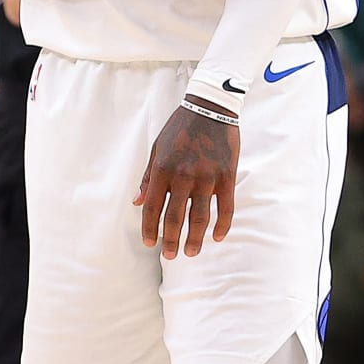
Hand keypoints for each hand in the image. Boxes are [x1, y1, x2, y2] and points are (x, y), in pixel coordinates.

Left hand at [135, 97, 239, 257]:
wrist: (211, 107)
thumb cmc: (181, 126)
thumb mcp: (157, 148)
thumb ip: (148, 177)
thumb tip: (137, 202)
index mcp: (163, 170)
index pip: (152, 208)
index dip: (149, 229)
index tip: (150, 244)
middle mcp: (184, 176)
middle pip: (175, 218)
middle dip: (171, 240)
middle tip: (171, 256)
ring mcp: (207, 177)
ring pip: (200, 217)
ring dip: (195, 238)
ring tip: (191, 252)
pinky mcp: (226, 175)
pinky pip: (225, 206)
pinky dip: (222, 224)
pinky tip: (217, 237)